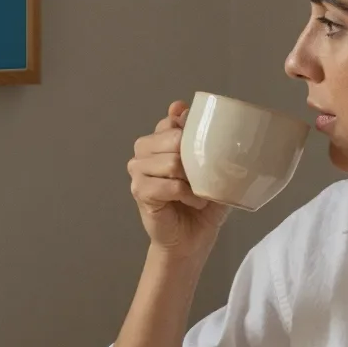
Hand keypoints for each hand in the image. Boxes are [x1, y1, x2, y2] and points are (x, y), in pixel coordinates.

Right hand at [129, 101, 229, 262]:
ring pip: (171, 162)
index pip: (170, 122)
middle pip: (171, 138)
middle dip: (193, 158)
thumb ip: (198, 136)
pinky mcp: (140, 191)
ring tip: (198, 193)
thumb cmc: (202, 203)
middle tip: (202, 178)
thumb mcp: (210, 167)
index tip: (203, 145)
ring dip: (194, 180)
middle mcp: (143, 152)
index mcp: (158, 141)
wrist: (192, 240)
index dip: (189, 131)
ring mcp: (138, 171)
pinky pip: (170, 185)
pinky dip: (188, 195)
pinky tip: (194, 203)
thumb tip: (181, 106)